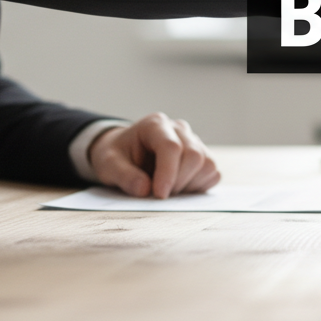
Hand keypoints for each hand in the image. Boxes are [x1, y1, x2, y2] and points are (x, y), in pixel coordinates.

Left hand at [89, 112, 220, 198]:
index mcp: (155, 125)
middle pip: (194, 156)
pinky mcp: (203, 156)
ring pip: (207, 164)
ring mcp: (194, 141)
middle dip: (178, 182)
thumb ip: (124, 176)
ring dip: (189, 184)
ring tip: (168, 189)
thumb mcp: (108, 165)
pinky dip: (199, 186)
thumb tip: (145, 190)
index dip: (168, 173)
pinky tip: (179, 187)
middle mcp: (179, 129)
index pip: (171, 146)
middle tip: (159, 195)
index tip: (159, 195)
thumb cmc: (117, 156)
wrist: (125, 153)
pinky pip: (212, 173)